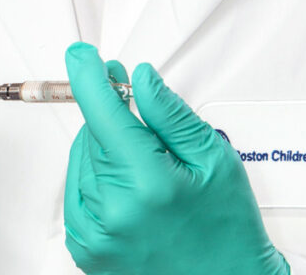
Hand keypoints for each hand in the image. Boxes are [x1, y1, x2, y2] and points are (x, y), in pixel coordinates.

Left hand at [64, 42, 288, 274]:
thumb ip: (171, 113)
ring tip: (148, 160)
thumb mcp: (213, 158)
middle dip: (111, 111)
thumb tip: (140, 78)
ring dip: (105, 145)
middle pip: (93, 132)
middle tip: (139, 107)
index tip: (82, 56)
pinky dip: (96, 174)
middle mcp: (114, 211)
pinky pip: (77, 189)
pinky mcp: (87, 250)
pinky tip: (127, 180)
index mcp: (148, 182)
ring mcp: (96, 236)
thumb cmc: (227, 227)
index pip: (102, 112)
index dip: (88, 75)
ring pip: (83, 158)